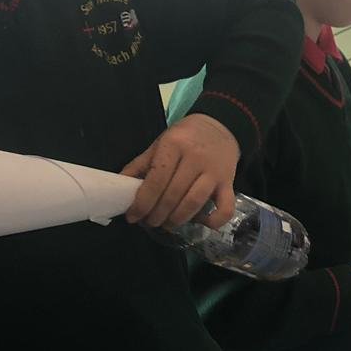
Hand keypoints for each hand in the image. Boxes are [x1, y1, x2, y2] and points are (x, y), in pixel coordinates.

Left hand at [121, 114, 239, 229]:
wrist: (220, 126)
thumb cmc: (185, 137)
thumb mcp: (160, 143)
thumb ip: (141, 165)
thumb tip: (120, 185)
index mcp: (174, 145)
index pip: (156, 180)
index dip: (142, 202)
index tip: (133, 217)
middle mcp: (195, 158)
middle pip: (173, 195)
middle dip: (157, 215)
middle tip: (149, 222)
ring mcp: (214, 172)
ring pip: (194, 203)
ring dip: (177, 220)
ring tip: (167, 224)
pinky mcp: (229, 183)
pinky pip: (225, 209)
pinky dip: (213, 222)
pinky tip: (201, 223)